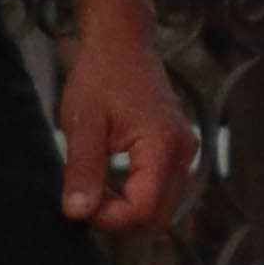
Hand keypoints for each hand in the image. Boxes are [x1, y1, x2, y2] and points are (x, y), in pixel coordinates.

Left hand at [57, 24, 201, 238]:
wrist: (122, 44)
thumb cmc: (101, 76)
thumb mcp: (83, 124)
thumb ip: (83, 170)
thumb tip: (78, 213)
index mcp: (163, 146)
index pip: (144, 210)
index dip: (109, 219)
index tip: (80, 204)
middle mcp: (183, 152)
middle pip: (159, 217)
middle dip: (120, 220)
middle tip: (86, 199)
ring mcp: (185, 152)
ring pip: (163, 208)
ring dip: (128, 211)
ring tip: (96, 188)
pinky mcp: (178, 151)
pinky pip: (163, 191)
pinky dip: (137, 197)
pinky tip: (111, 182)